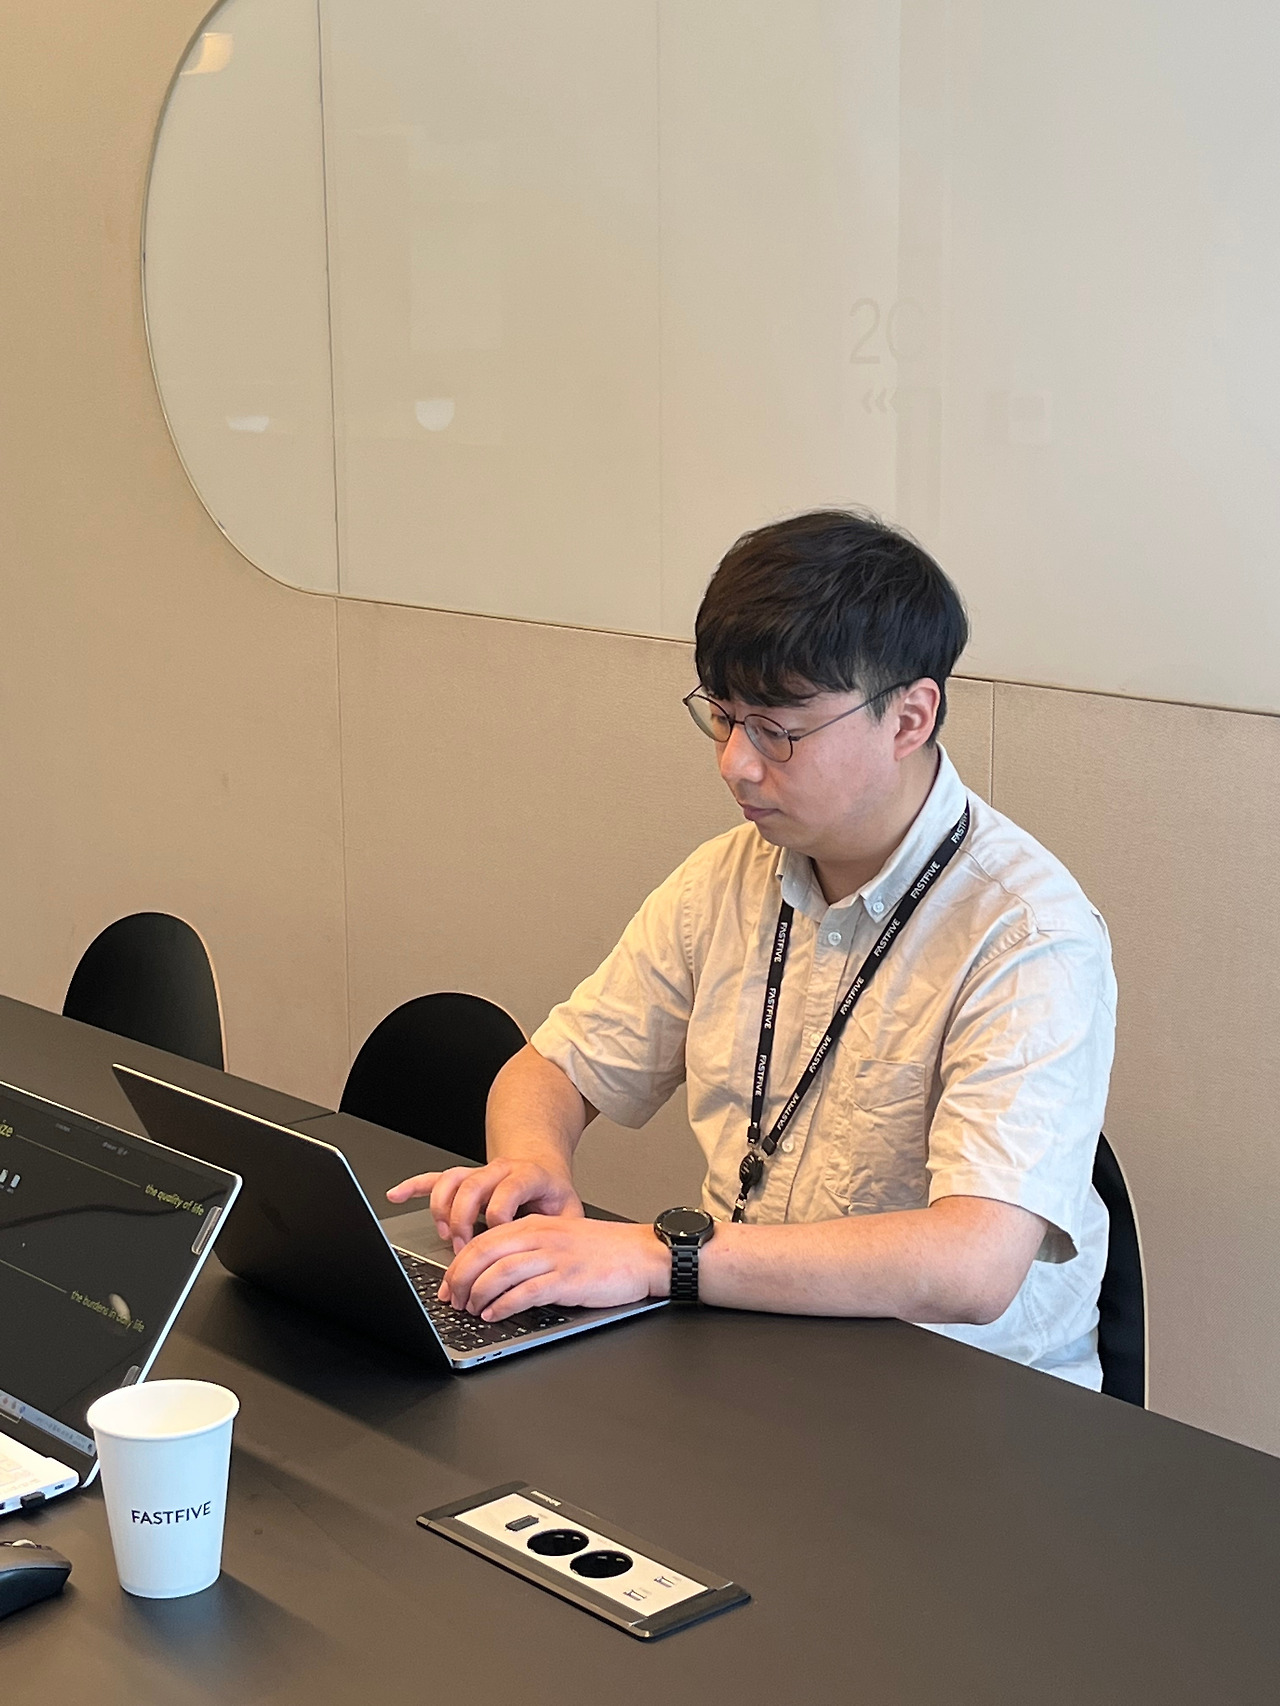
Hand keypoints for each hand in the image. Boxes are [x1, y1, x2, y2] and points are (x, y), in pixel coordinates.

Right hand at [385, 1156, 583, 1251]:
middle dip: (464, 1220)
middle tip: (464, 1248)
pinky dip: (414, 1187)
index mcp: (527, 1176)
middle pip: (472, 1187)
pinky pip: (435, 1179)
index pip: (506, 1194)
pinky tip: (396, 1195)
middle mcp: (499, 1170)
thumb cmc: (552, 1195)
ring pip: (451, 1181)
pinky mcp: (462, 1178)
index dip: (499, 1221)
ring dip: (443, 1209)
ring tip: (445, 1234)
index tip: (497, 1244)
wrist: (541, 1168)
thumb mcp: (568, 1211)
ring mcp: (479, 1173)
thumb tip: (551, 1258)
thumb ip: (561, 1231)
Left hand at [438, 1216, 670, 1320]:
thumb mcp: (560, 1239)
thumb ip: (529, 1249)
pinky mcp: (568, 1279)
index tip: (448, 1284)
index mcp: (536, 1225)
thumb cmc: (604, 1251)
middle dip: (460, 1279)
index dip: (459, 1264)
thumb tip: (493, 1273)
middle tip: (452, 1300)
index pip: (484, 1240)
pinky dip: (504, 1305)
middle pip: (484, 1253)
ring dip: (478, 1294)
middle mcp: (541, 1236)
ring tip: (471, 1310)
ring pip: (500, 1272)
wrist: (644, 1254)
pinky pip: (526, 1292)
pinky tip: (495, 1315)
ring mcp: (555, 1257)